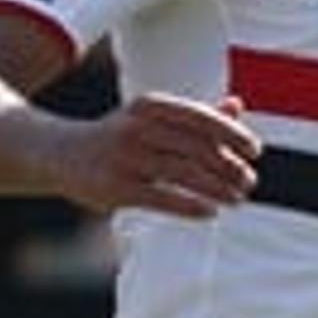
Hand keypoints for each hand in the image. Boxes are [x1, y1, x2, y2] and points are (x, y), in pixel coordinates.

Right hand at [56, 92, 258, 220]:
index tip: (255, 151)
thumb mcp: (152, 118)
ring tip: (236, 199)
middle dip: (229, 167)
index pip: (200, 117)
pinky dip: (191, 205)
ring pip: (184, 173)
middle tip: (249, 182)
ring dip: (217, 188)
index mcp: (150, 106)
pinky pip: (163, 198)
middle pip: (196, 148)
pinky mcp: (116, 188)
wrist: (62, 154)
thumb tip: (236, 106)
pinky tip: (211, 211)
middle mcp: (137, 127)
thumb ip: (194, 115)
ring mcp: (125, 158)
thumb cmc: (119, 136)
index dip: (232, 134)